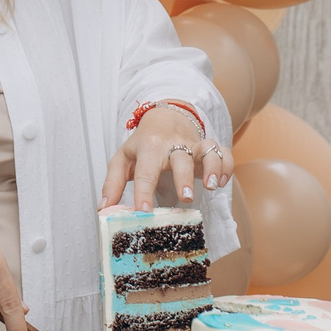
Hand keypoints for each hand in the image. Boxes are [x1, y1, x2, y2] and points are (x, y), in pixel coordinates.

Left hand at [99, 102, 229, 209]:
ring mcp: (193, 145)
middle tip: (185, 197)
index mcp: (148, 147)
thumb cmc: (142, 144)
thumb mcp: (123, 159)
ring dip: (211, 167)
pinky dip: (227, 165)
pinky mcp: (208, 147)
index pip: (145, 170)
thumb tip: (103, 209)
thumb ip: (112, 183)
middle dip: (183, 177)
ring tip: (212, 186)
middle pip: (179, 157)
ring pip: (206, 151)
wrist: (165, 118)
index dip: (143, 191)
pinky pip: (223, 152)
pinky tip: (222, 182)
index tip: (143, 211)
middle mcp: (172, 144)